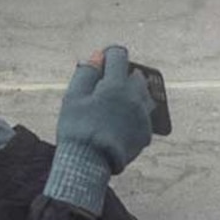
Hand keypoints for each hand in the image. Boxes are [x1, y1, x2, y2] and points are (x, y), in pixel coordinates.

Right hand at [51, 47, 153, 174]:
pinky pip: (142, 116)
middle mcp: (136, 97)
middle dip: (121, 75)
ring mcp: (144, 115)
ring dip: (131, 94)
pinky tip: (118, 122)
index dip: (108, 55)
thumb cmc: (76, 128)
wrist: (88, 164)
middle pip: (135, 75)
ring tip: (113, 104)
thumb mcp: (73, 98)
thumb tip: (97, 57)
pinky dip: (132, 114)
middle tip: (103, 87)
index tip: (100, 62)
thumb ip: (86, 74)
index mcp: (116, 85)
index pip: (119, 55)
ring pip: (143, 95)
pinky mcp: (146, 132)